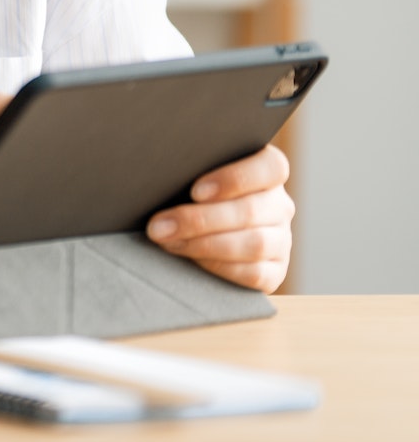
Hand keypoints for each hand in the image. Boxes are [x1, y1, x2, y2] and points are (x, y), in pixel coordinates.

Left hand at [147, 144, 292, 292]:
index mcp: (267, 172)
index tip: (195, 191)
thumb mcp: (191, 174)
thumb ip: (189, 168)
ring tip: (167, 241)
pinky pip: (254, 273)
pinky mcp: (275, 270)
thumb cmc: (187, 191)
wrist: (193, 231)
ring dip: (204, 245)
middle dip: (199, 220)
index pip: (271, 168)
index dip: (235, 178)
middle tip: (159, 225)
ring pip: (255, 244)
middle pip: (252, 210)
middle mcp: (280, 205)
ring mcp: (282, 240)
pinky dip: (218, 266)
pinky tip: (190, 259)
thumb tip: (159, 170)